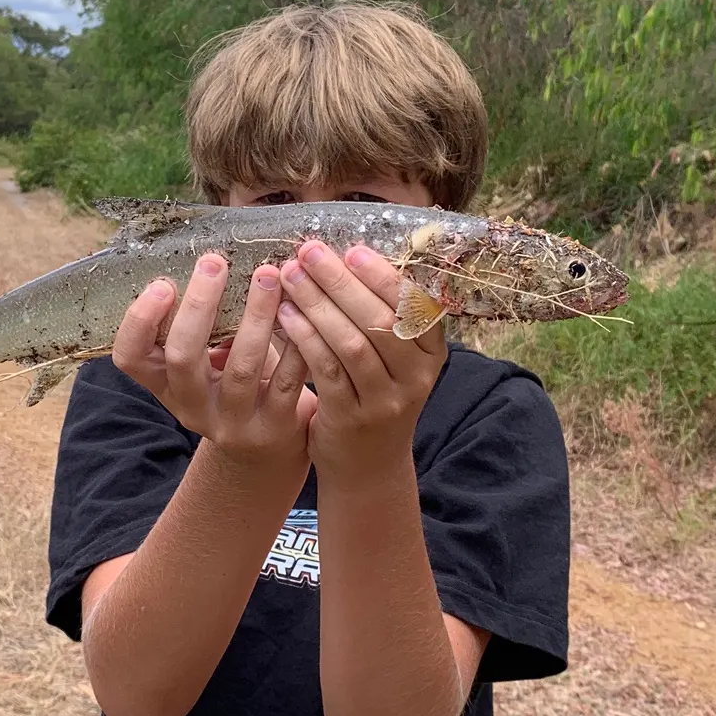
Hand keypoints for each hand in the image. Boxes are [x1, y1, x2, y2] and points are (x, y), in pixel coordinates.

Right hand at [112, 254, 316, 472]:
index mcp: (165, 384)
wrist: (266, 452)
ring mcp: (233, 422)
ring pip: (241, 366)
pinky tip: (303, 311)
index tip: (162, 283)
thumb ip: (202, 323)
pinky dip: (297, 343)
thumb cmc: (233, 384)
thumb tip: (210, 254)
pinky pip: (287, 381)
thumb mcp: (204, 363)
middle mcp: (192, 406)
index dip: (139, 321)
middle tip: (215, 261)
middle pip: (182, 357)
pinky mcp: (275, 427)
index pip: (130, 357)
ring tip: (269, 274)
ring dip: (256, 314)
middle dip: (199, 304)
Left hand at [276, 241, 446, 487]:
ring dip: (318, 304)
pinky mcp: (350, 418)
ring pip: (352, 344)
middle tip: (309, 253)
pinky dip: (305, 337)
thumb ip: (381, 315)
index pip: (414, 306)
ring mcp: (385, 401)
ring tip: (290, 276)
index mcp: (431, 352)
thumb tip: (342, 255)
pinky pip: (326, 370)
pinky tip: (284, 314)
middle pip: (380, 321)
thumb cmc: (375, 393)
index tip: (351, 250)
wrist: (367, 466)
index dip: (383, 276)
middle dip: (341, 282)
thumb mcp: (395, 359)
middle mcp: (415, 377)